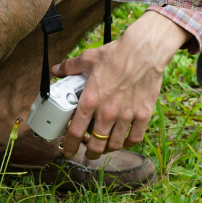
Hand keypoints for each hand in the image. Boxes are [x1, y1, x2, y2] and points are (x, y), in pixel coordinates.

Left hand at [60, 11, 188, 157]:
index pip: (75, 132)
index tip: (68, 150)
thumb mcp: (88, 58)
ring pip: (114, 144)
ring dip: (107, 149)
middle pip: (96, 144)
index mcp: (91, 100)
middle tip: (88, 151)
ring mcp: (126, 115)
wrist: (144, 51)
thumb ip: (70, 67)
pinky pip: (134, 138)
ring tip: (105, 147)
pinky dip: (127, 143)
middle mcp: (107, 112)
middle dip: (90, 152)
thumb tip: (57, 70)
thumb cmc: (116, 54)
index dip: (69, 146)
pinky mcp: (143, 114)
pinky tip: (123, 140)